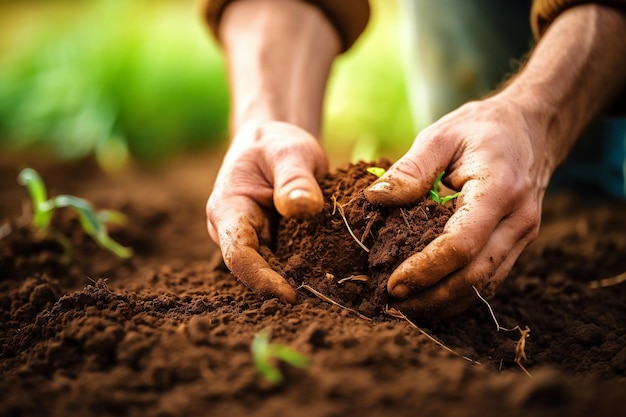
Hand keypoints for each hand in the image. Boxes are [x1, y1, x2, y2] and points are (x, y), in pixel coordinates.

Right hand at [206, 121, 327, 302]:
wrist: (273, 142)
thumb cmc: (276, 144)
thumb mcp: (289, 152)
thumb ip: (294, 179)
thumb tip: (303, 207)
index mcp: (228, 211)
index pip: (238, 255)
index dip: (261, 279)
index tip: (290, 295)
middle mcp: (234, 232)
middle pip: (255, 270)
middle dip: (284, 286)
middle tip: (323, 299)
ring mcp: (253, 239)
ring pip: (272, 268)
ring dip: (297, 279)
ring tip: (331, 291)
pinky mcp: (271, 242)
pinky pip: (286, 260)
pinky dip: (306, 267)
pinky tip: (332, 274)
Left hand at [365, 95, 552, 318]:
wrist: (531, 127)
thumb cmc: (481, 128)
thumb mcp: (441, 135)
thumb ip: (410, 169)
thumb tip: (374, 199)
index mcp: (498, 189)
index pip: (462, 244)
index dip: (426, 270)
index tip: (393, 283)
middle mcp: (518, 219)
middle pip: (475, 276)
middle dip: (432, 297)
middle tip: (393, 305)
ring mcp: (523, 234)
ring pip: (486, 285)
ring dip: (445, 303)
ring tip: (407, 310)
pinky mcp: (518, 243)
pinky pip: (491, 279)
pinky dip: (461, 295)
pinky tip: (432, 300)